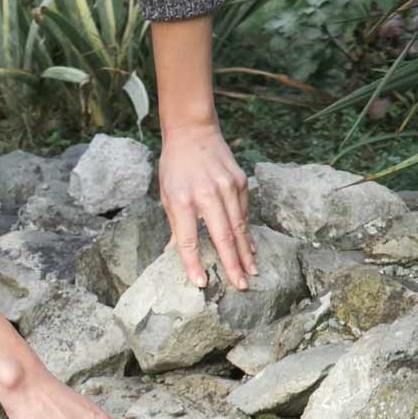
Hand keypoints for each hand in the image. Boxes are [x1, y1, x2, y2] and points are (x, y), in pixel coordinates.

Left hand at [158, 121, 256, 291]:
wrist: (192, 132)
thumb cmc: (175, 167)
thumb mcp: (166, 195)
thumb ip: (176, 225)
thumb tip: (175, 252)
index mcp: (182, 200)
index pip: (189, 240)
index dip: (194, 263)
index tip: (201, 282)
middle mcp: (207, 194)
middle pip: (222, 236)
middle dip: (232, 264)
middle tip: (241, 286)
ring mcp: (227, 187)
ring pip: (239, 226)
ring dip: (246, 252)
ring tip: (251, 272)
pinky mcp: (240, 181)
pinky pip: (244, 212)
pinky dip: (246, 232)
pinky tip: (249, 248)